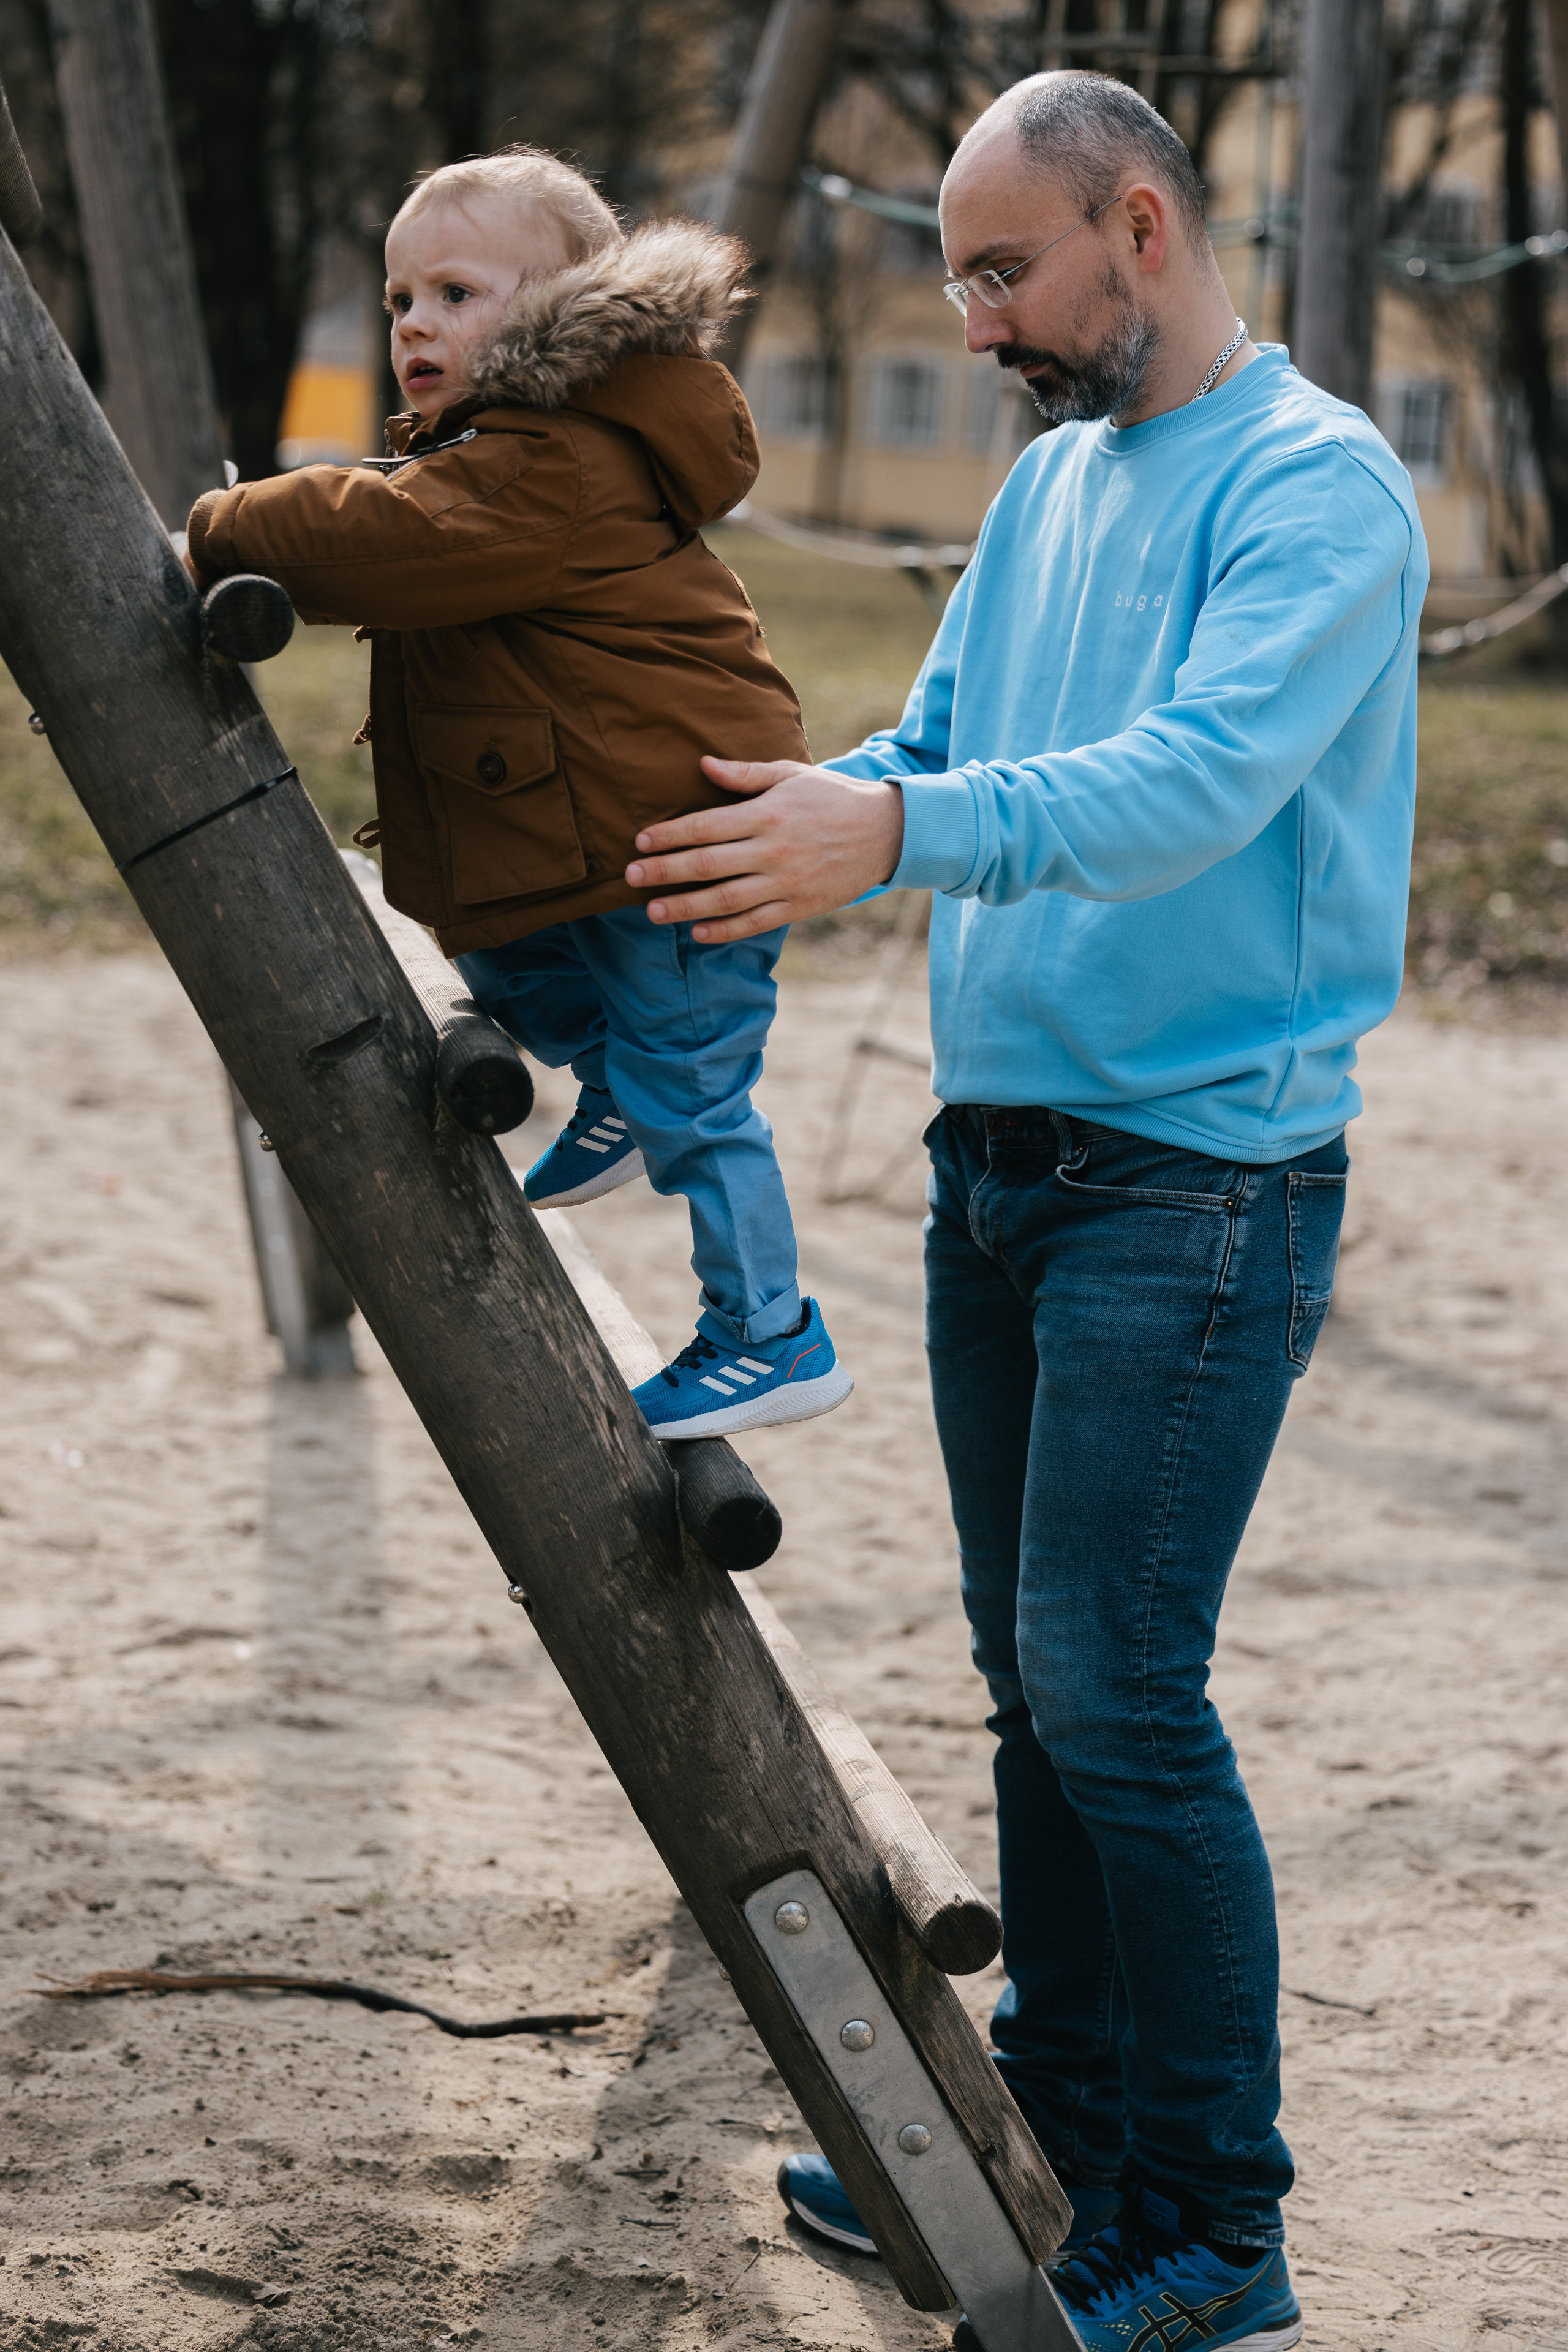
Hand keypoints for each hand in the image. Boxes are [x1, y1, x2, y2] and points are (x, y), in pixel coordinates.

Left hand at [625, 757, 903, 941]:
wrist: (886, 832)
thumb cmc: (831, 798)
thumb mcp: (791, 775)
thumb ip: (745, 774)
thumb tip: (702, 764)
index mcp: (766, 814)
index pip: (705, 826)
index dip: (668, 834)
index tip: (639, 841)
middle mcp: (772, 851)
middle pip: (706, 865)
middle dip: (663, 872)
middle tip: (629, 878)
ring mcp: (785, 883)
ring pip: (725, 900)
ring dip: (684, 908)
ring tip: (652, 911)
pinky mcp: (799, 907)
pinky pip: (755, 924)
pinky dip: (724, 931)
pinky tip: (698, 933)